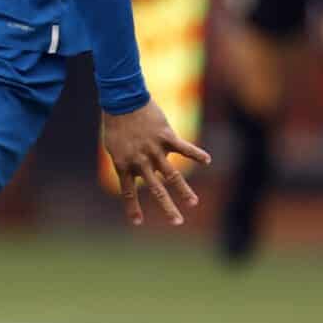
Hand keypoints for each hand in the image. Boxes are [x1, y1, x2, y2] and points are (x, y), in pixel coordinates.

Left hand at [101, 100, 211, 226]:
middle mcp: (140, 161)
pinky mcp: (166, 136)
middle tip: (177, 222)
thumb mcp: (115, 145)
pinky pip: (184, 148)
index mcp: (124, 164)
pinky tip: (207, 160)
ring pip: (172, 175)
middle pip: (156, 189)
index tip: (137, 222)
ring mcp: (154, 150)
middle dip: (167, 207)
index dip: (132, 207)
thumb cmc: (116, 123)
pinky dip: (196, 154)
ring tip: (193, 203)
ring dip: (184, 191)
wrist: (122, 100)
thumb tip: (141, 171)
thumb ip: (128, 160)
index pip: (128, 191)